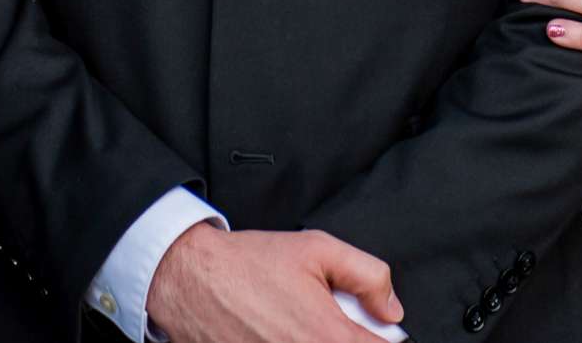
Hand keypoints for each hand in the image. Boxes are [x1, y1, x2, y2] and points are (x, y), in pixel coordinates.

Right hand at [147, 224, 403, 342]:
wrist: (190, 279)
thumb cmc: (249, 263)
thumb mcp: (317, 248)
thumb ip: (368, 275)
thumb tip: (391, 310)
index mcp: (329, 337)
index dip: (379, 338)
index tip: (370, 327)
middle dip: (347, 340)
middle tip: (331, 324)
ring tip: (300, 328)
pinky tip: (279, 335)